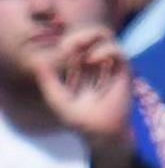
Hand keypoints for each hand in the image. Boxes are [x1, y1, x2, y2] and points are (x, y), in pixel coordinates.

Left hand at [36, 28, 134, 150]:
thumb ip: (47, 80)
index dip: (67, 40)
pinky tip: (93, 59)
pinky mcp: (123, 73)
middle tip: (70, 45)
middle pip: (90, 34)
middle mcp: (95, 63)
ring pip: (105, 36)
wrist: (99, 133)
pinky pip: (118, 51)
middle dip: (79, 34)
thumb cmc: (78, 119)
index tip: (61, 51)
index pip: (74, 42)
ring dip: (92, 37)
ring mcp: (110, 67)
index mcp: (79, 66)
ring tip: (82, 51)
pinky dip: (106, 50)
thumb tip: (38, 61)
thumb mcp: (56, 98)